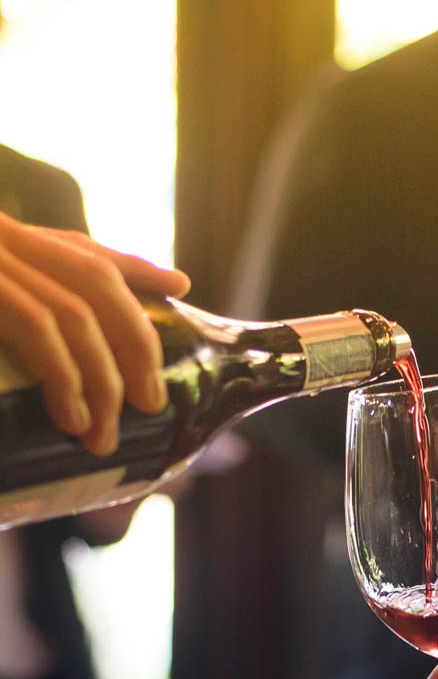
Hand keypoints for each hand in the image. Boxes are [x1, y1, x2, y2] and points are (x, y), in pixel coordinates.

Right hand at [0, 212, 190, 455]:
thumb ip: (39, 305)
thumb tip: (126, 319)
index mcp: (8, 243)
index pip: (82, 249)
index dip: (135, 268)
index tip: (179, 289)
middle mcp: (2, 243)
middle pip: (92, 279)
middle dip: (135, 342)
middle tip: (151, 405)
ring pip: (74, 313)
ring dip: (102, 379)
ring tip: (104, 435)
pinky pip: (37, 328)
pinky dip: (65, 375)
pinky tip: (74, 417)